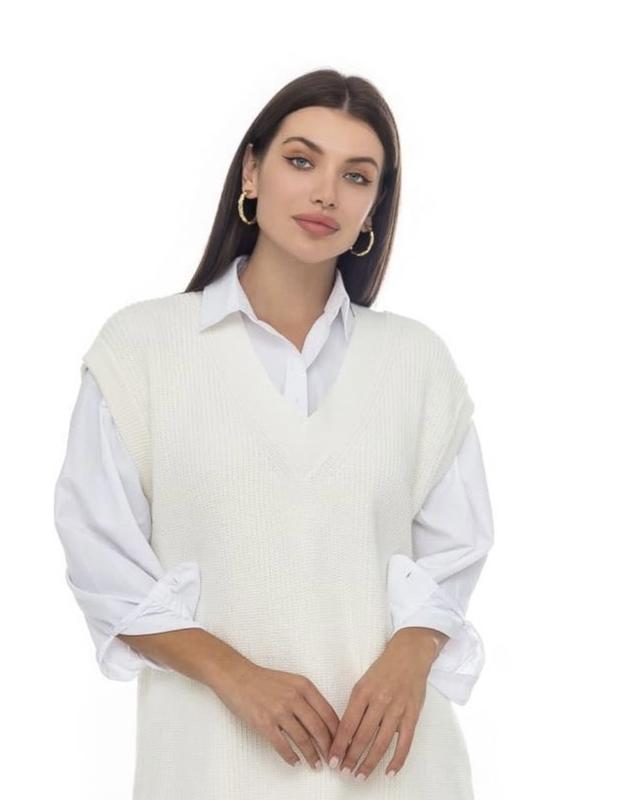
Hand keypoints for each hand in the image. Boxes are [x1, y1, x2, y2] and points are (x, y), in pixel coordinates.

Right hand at [214, 658, 339, 770]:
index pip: (328, 713)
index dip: (337, 732)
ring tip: (316, 765)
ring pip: (302, 739)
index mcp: (304, 686)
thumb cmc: (265, 680)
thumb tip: (323, 723)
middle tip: (332, 760)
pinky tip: (295, 762)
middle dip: (328, 748)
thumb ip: (307, 699)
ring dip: (311, 755)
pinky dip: (291, 756)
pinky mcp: (264, 722)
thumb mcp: (292, 682)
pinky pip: (282, 745)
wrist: (238, 676)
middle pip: (318, 729)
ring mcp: (279, 710)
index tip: (341, 744)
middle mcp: (294, 697)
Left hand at [327, 628, 443, 780]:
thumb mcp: (363, 682)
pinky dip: (397, 760)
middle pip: (362, 736)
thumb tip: (343, 734)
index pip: (347, 725)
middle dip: (351, 758)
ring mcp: (397, 709)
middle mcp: (379, 701)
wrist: (409, 654)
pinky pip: (405, 743)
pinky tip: (388, 772)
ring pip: (381, 743)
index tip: (332, 760)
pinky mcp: (412, 714)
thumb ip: (355, 706)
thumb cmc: (383, 669)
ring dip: (370, 762)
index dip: (339, 745)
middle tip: (344, 772)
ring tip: (360, 775)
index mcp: (362, 691)